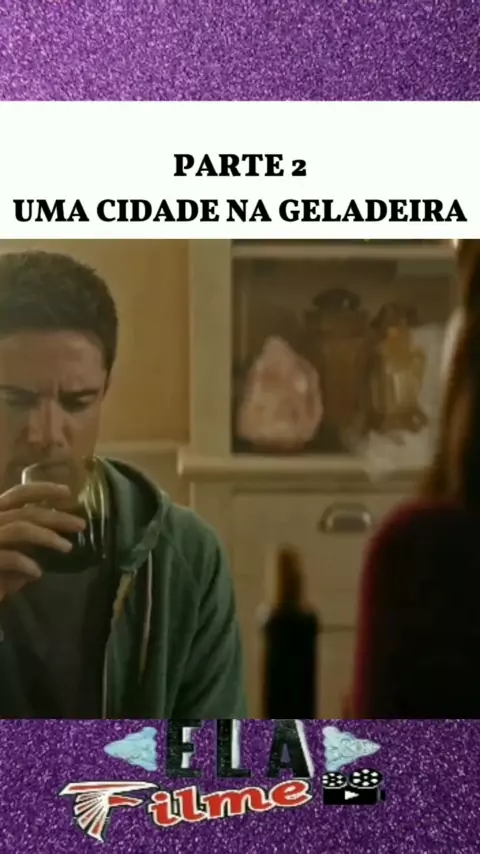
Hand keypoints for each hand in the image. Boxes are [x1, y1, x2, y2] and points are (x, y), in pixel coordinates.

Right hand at [0, 483, 86, 602]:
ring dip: (47, 537)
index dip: (43, 489)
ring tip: (67, 548)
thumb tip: (48, 547)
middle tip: (81, 525)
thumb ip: (20, 547)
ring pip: (21, 528)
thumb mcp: (3, 556)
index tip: (67, 492)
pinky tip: (37, 573)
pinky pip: (7, 557)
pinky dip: (24, 563)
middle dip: (57, 516)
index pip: (18, 494)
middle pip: (26, 512)